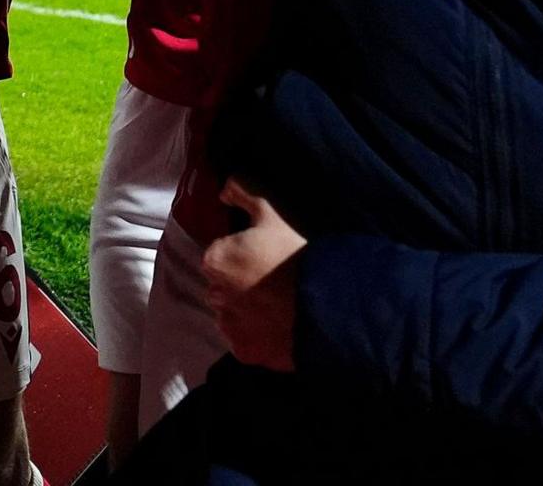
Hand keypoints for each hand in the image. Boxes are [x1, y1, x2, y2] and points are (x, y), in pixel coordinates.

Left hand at [203, 181, 305, 371]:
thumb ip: (242, 193)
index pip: (219, 256)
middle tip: (274, 282)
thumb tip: (223, 190)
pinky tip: (279, 326)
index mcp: (215, 260)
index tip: (266, 259)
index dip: (242, 256)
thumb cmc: (298, 255)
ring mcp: (229, 326)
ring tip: (279, 305)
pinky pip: (244, 341)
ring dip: (246, 310)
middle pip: (222, 286)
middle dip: (240, 283)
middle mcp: (213, 294)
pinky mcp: (245, 352)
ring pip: (230, 314)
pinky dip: (256, 336)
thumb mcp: (272, 214)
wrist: (329, 306)